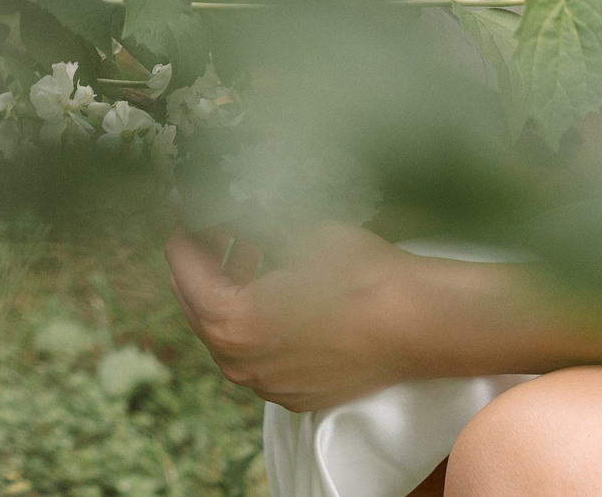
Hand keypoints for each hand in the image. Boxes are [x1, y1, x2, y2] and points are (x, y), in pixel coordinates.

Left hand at [164, 222, 417, 411]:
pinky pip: (260, 359)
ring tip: (253, 257)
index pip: (186, 274)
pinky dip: (258, 327)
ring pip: (230, 338)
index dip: (185, 239)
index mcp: (231, 321)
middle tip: (215, 233)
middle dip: (204, 269)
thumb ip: (246, 223)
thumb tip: (220, 205)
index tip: (186, 218)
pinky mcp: (295, 395)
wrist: (417, 322)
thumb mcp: (293, 230)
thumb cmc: (359, 272)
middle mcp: (240, 363)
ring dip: (232, 297)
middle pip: (200, 311)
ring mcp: (268, 385)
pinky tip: (280, 298)